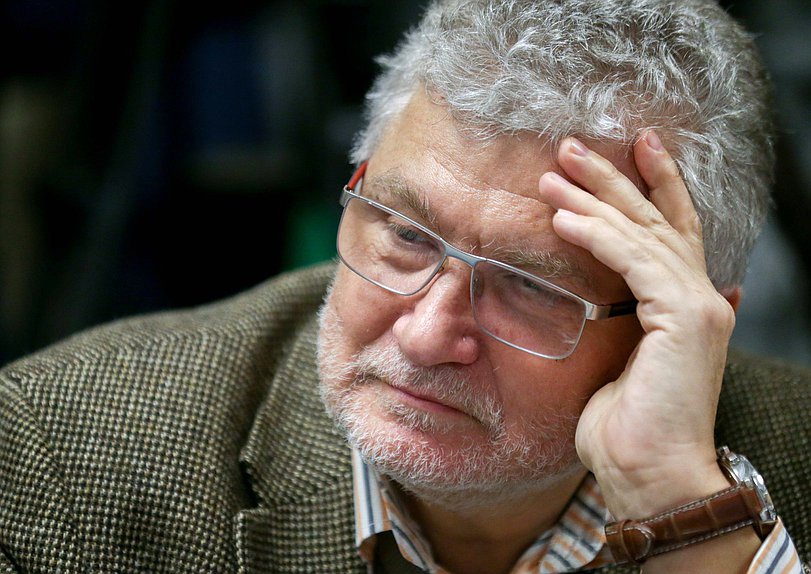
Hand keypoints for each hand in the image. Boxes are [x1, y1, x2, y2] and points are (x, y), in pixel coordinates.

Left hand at [537, 132, 733, 517]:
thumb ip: (622, 320)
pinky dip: (597, 237)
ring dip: (594, 199)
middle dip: (613, 177)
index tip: (631, 146)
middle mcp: (700, 296)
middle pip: (654, 219)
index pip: (672, 229)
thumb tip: (614, 300)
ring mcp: (698, 304)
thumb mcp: (618, 359)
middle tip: (571, 145)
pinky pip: (633, 261)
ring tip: (552, 173)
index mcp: (684, 303)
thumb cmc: (625, 426)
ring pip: (641, 233)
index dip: (655, 184)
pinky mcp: (683, 316)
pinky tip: (561, 220)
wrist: (649, 473)